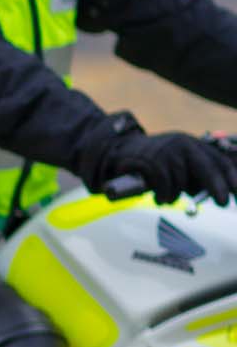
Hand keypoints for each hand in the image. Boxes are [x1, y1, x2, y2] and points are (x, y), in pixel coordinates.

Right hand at [90, 130, 236, 204]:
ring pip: (182, 181)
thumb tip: (215, 192)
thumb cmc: (153, 163)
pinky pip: (164, 185)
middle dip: (217, 187)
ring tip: (167, 197)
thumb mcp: (178, 164)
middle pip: (207, 168)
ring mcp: (167, 151)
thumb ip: (195, 176)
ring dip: (175, 195)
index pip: (219, 160)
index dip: (231, 176)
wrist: (120, 152)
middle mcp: (184, 144)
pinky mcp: (151, 160)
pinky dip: (163, 196)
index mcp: (194, 144)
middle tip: (223, 202)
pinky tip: (159, 197)